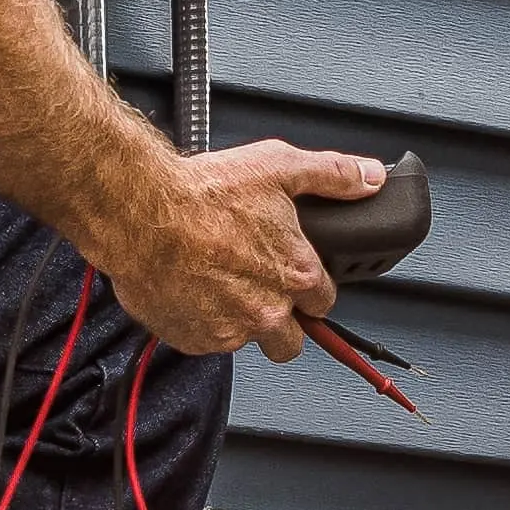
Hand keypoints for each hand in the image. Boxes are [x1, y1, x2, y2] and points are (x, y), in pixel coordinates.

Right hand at [101, 138, 388, 360]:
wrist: (141, 212)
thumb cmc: (203, 193)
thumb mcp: (279, 167)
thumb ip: (333, 175)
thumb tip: (369, 178)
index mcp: (296, 274)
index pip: (323, 301)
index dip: (308, 286)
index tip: (292, 276)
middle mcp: (267, 310)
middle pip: (292, 340)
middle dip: (282, 320)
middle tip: (258, 289)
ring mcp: (229, 330)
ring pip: (246, 340)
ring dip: (239, 319)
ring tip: (218, 281)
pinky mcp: (192, 340)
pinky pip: (206, 342)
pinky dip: (201, 322)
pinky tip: (193, 288)